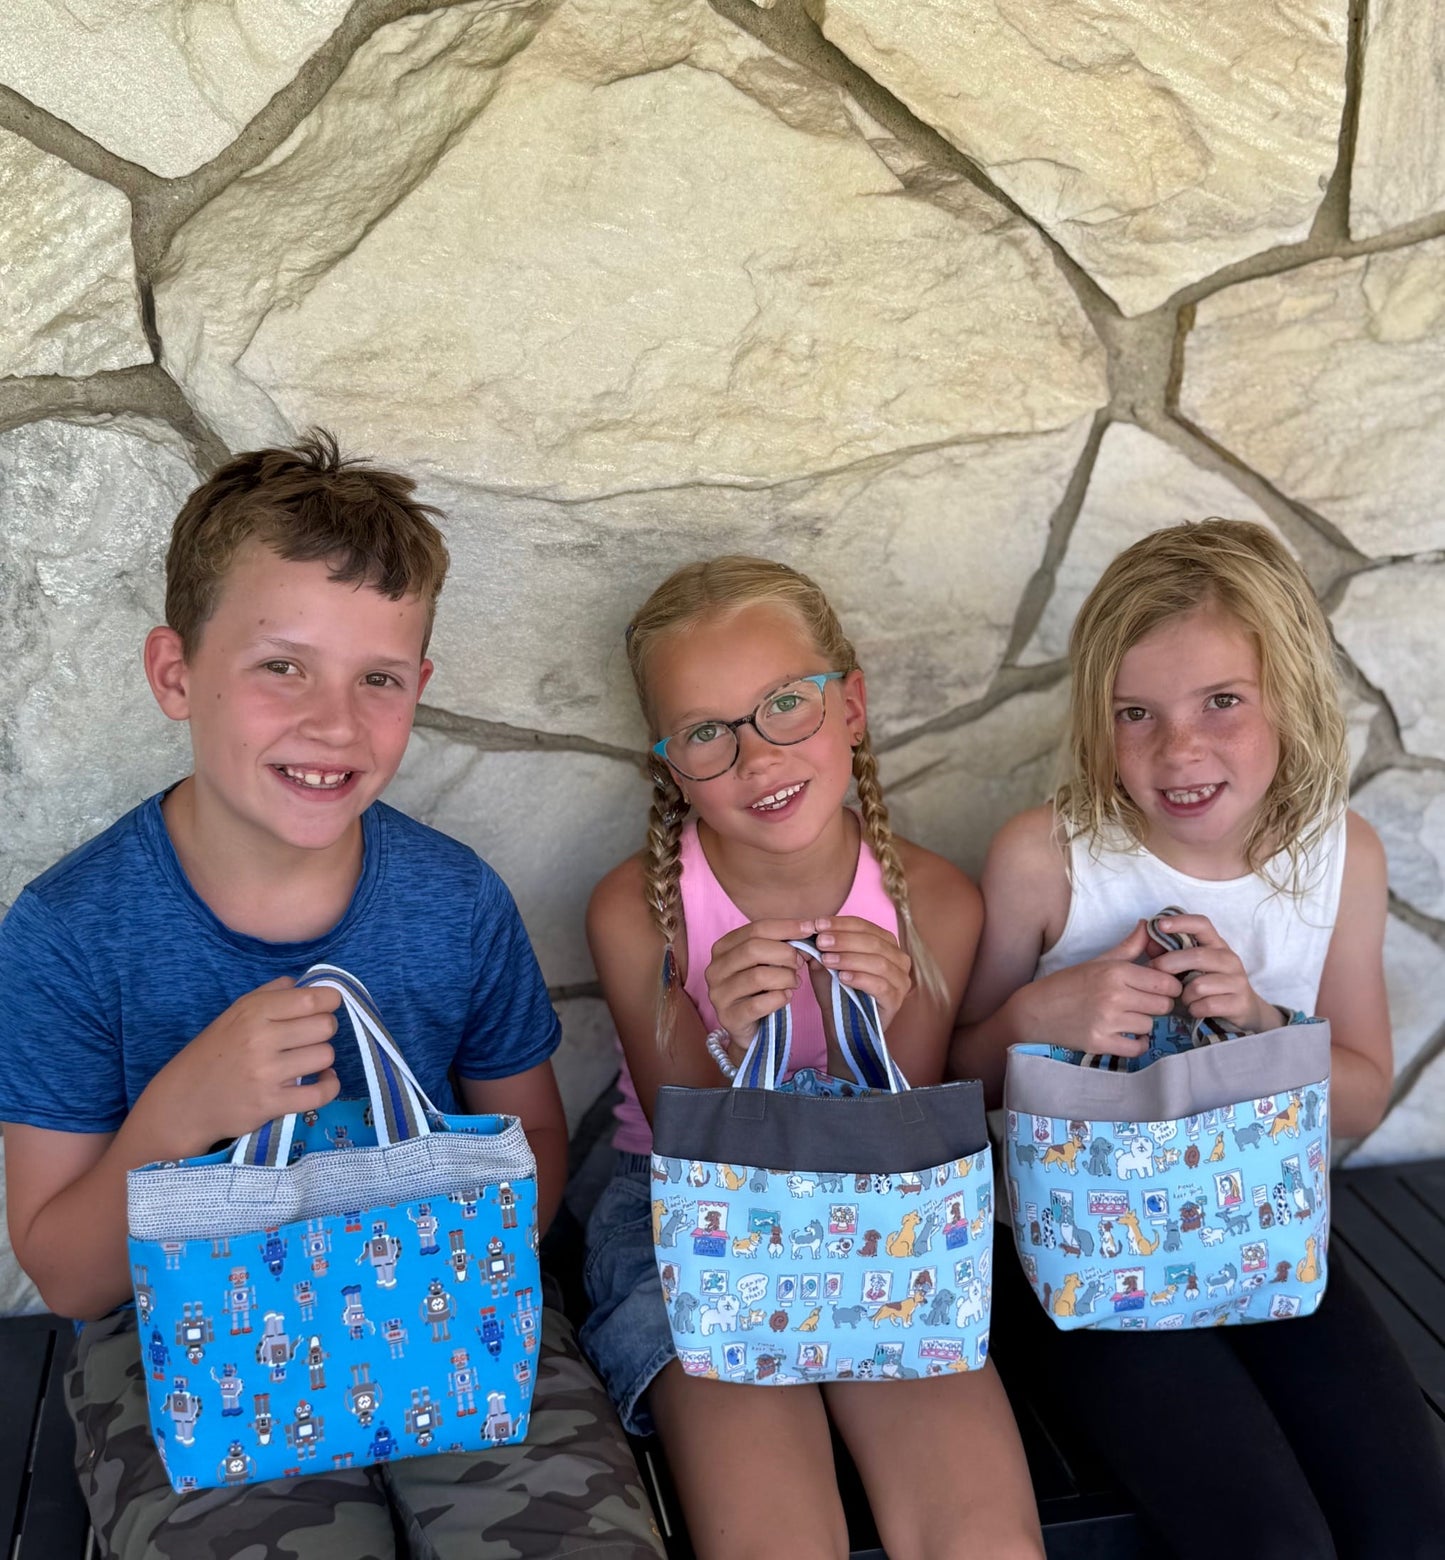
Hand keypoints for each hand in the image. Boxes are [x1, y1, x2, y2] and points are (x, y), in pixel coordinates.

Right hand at [147, 978, 342, 1151]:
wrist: (183, 1102)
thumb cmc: (213, 1053)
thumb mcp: (235, 1013)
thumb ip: (271, 993)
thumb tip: (304, 982)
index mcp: (253, 1012)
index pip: (312, 999)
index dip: (330, 1000)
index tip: (326, 1006)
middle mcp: (260, 1039)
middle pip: (325, 1026)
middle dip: (324, 1029)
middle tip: (309, 1037)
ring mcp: (266, 1073)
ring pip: (326, 1056)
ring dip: (321, 1059)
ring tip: (305, 1060)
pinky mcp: (271, 1104)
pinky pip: (321, 1093)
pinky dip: (329, 1085)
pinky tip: (322, 1079)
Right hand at [704, 919, 817, 1054]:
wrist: (750, 1027)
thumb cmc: (760, 989)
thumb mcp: (768, 962)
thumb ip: (782, 945)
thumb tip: (808, 931)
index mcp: (723, 948)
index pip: (755, 929)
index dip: (785, 927)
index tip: (809, 928)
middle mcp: (715, 969)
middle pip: (753, 949)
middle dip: (785, 953)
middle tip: (801, 962)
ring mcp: (718, 994)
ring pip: (758, 976)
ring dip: (785, 977)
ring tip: (795, 982)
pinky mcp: (728, 1017)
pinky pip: (758, 1004)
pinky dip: (779, 998)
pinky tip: (786, 997)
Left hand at [809, 916, 912, 1031]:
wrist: (842, 1027)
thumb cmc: (837, 991)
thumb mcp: (826, 964)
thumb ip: (821, 947)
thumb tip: (809, 929)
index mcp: (885, 944)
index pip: (865, 926)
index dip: (841, 923)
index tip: (818, 925)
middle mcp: (899, 959)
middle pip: (873, 942)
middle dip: (844, 939)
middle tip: (821, 941)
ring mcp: (900, 980)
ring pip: (879, 962)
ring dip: (850, 958)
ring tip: (826, 959)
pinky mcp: (896, 1001)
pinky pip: (881, 986)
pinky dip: (860, 979)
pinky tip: (842, 977)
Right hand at [1018, 921, 1182, 1056]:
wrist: (1035, 1010)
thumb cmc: (1068, 983)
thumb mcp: (1098, 961)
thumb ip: (1129, 946)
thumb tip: (1149, 926)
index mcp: (1115, 971)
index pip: (1165, 982)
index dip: (1168, 987)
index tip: (1160, 989)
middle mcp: (1113, 995)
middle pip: (1163, 1005)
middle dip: (1157, 1005)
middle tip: (1143, 1004)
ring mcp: (1107, 1021)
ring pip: (1150, 1026)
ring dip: (1142, 1024)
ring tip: (1126, 1018)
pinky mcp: (1100, 1043)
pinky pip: (1137, 1048)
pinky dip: (1136, 1044)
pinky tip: (1126, 1035)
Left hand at [1147, 913, 1277, 1034]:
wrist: (1242, 1010)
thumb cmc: (1208, 984)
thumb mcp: (1188, 967)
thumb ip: (1167, 953)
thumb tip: (1148, 940)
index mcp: (1216, 945)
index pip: (1202, 924)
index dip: (1181, 922)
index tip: (1160, 925)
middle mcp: (1229, 959)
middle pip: (1197, 956)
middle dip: (1170, 964)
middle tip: (1156, 972)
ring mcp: (1237, 980)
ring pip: (1200, 985)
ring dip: (1184, 995)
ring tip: (1184, 998)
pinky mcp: (1239, 1002)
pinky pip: (1207, 1005)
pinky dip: (1194, 1009)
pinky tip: (1194, 1009)